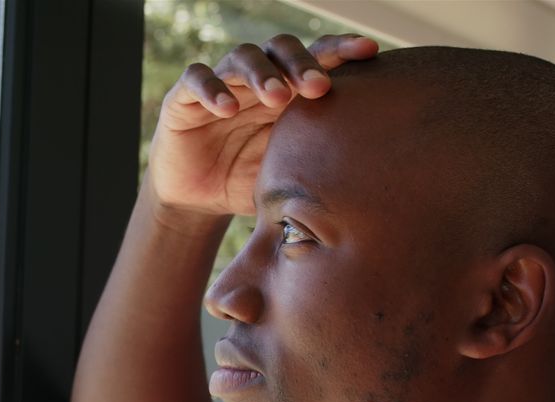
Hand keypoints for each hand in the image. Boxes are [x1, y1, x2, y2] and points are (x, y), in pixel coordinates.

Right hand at [146, 34, 378, 216]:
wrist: (197, 200)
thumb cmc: (249, 182)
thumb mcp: (287, 174)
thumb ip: (317, 166)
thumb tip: (368, 179)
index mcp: (287, 91)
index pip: (316, 59)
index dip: (340, 50)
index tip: (369, 52)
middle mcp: (255, 79)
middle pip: (282, 48)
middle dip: (303, 63)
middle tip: (319, 87)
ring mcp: (221, 84)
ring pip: (243, 56)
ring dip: (263, 73)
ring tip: (277, 97)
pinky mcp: (185, 98)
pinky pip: (196, 79)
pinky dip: (212, 88)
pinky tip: (227, 108)